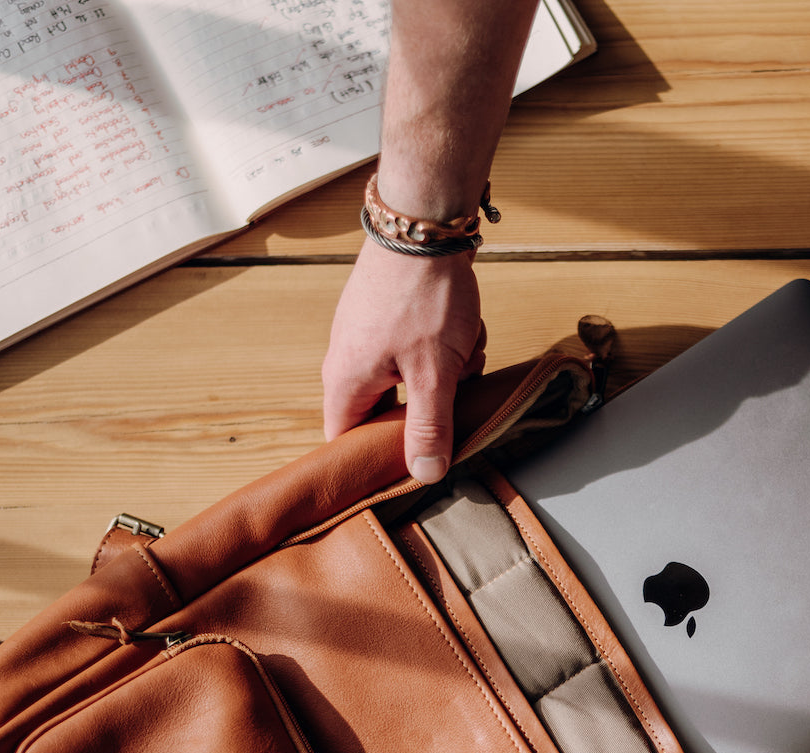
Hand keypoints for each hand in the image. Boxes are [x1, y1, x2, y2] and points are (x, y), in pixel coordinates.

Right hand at [321, 240, 486, 481]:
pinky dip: (449, 350)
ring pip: (413, 382)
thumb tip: (425, 473)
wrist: (425, 222)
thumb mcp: (434, 373)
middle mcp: (348, 361)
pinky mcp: (391, 320)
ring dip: (446, 375)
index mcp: (345, 381)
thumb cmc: (423, 294)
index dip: (372, 463)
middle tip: (452, 395)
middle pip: (387, 414)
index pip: (345, 442)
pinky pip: (423, 354)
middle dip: (428, 409)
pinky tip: (464, 332)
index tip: (404, 473)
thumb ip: (429, 427)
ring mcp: (369, 338)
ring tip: (462, 352)